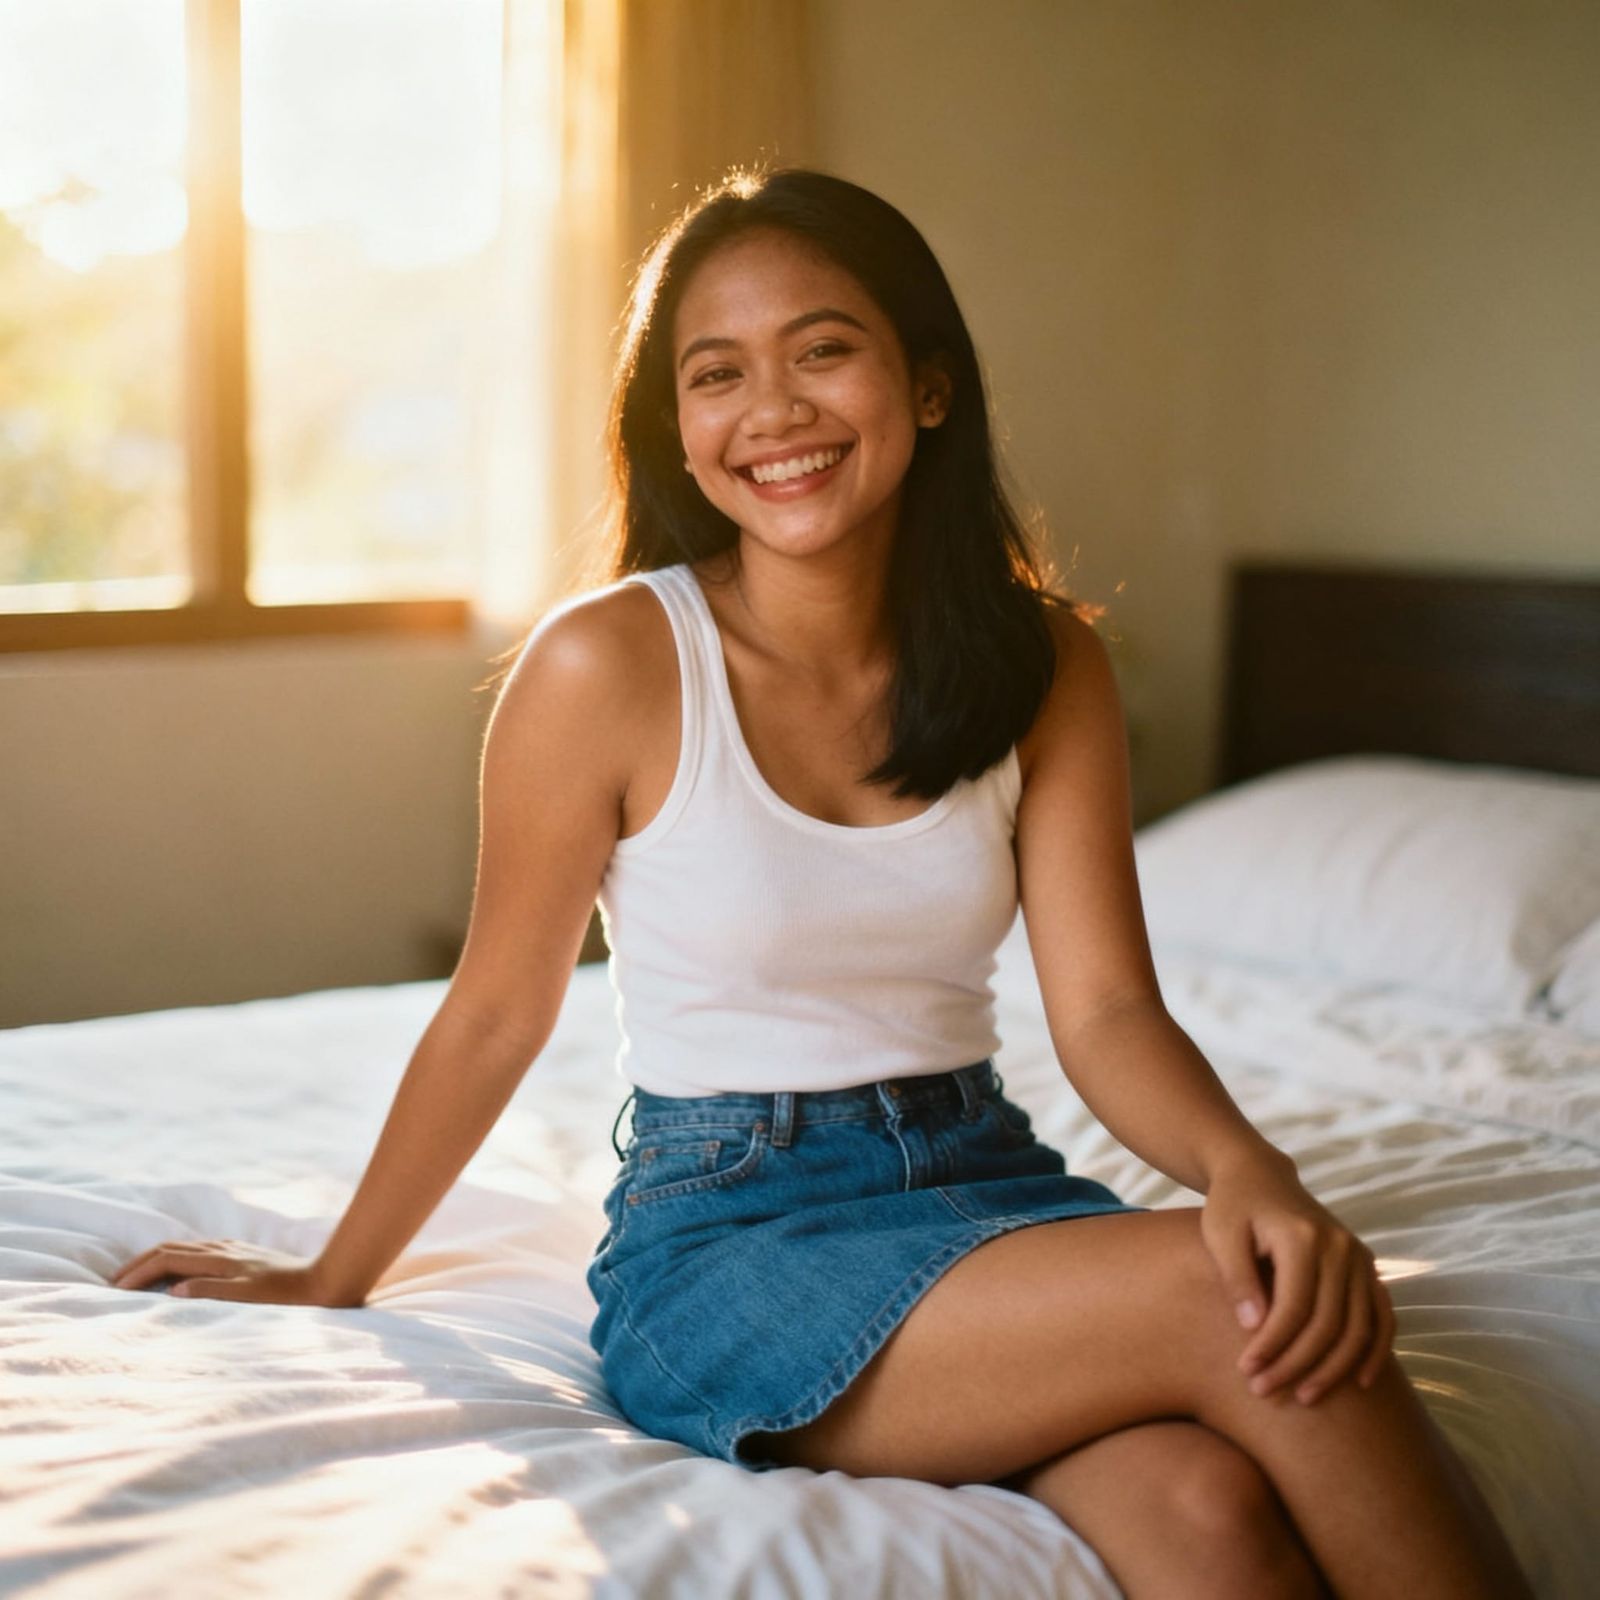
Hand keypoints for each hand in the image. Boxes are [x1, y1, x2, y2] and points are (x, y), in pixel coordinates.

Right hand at [108, 1239, 334, 1306]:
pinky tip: (178, 1268)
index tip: (116, 1289)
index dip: (140, 1272)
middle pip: (172, 1248)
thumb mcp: (246, 1297)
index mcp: (219, 1259)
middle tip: (115, 1279)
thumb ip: (209, 1291)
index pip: (168, 1260)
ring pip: (185, 1247)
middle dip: (141, 1262)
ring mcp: (233, 1250)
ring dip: (157, 1258)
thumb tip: (173, 1288)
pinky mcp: (242, 1256)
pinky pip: (200, 1251)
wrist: (322, 1281)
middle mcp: (223, 1250)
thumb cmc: (285, 1296)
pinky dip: (178, 1258)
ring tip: (138, 1274)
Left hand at [1200, 1149, 1393, 1406]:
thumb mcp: (1220, 1235)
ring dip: (1333, 1369)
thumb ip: (1238, 1279)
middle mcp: (1340, 1246)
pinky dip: (1375, 1351)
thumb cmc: (1232, 1206)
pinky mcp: (1367, 1265)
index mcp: (1302, 1236)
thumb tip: (1255, 1329)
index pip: (1293, 1308)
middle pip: (1328, 1323)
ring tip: (1303, 1397)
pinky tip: (1359, 1382)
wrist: (1259, 1175)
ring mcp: (1359, 1256)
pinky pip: (1382, 1316)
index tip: (1246, 1371)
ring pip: (1358, 1327)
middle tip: (1265, 1391)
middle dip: (1297, 1364)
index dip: (1272, 1346)